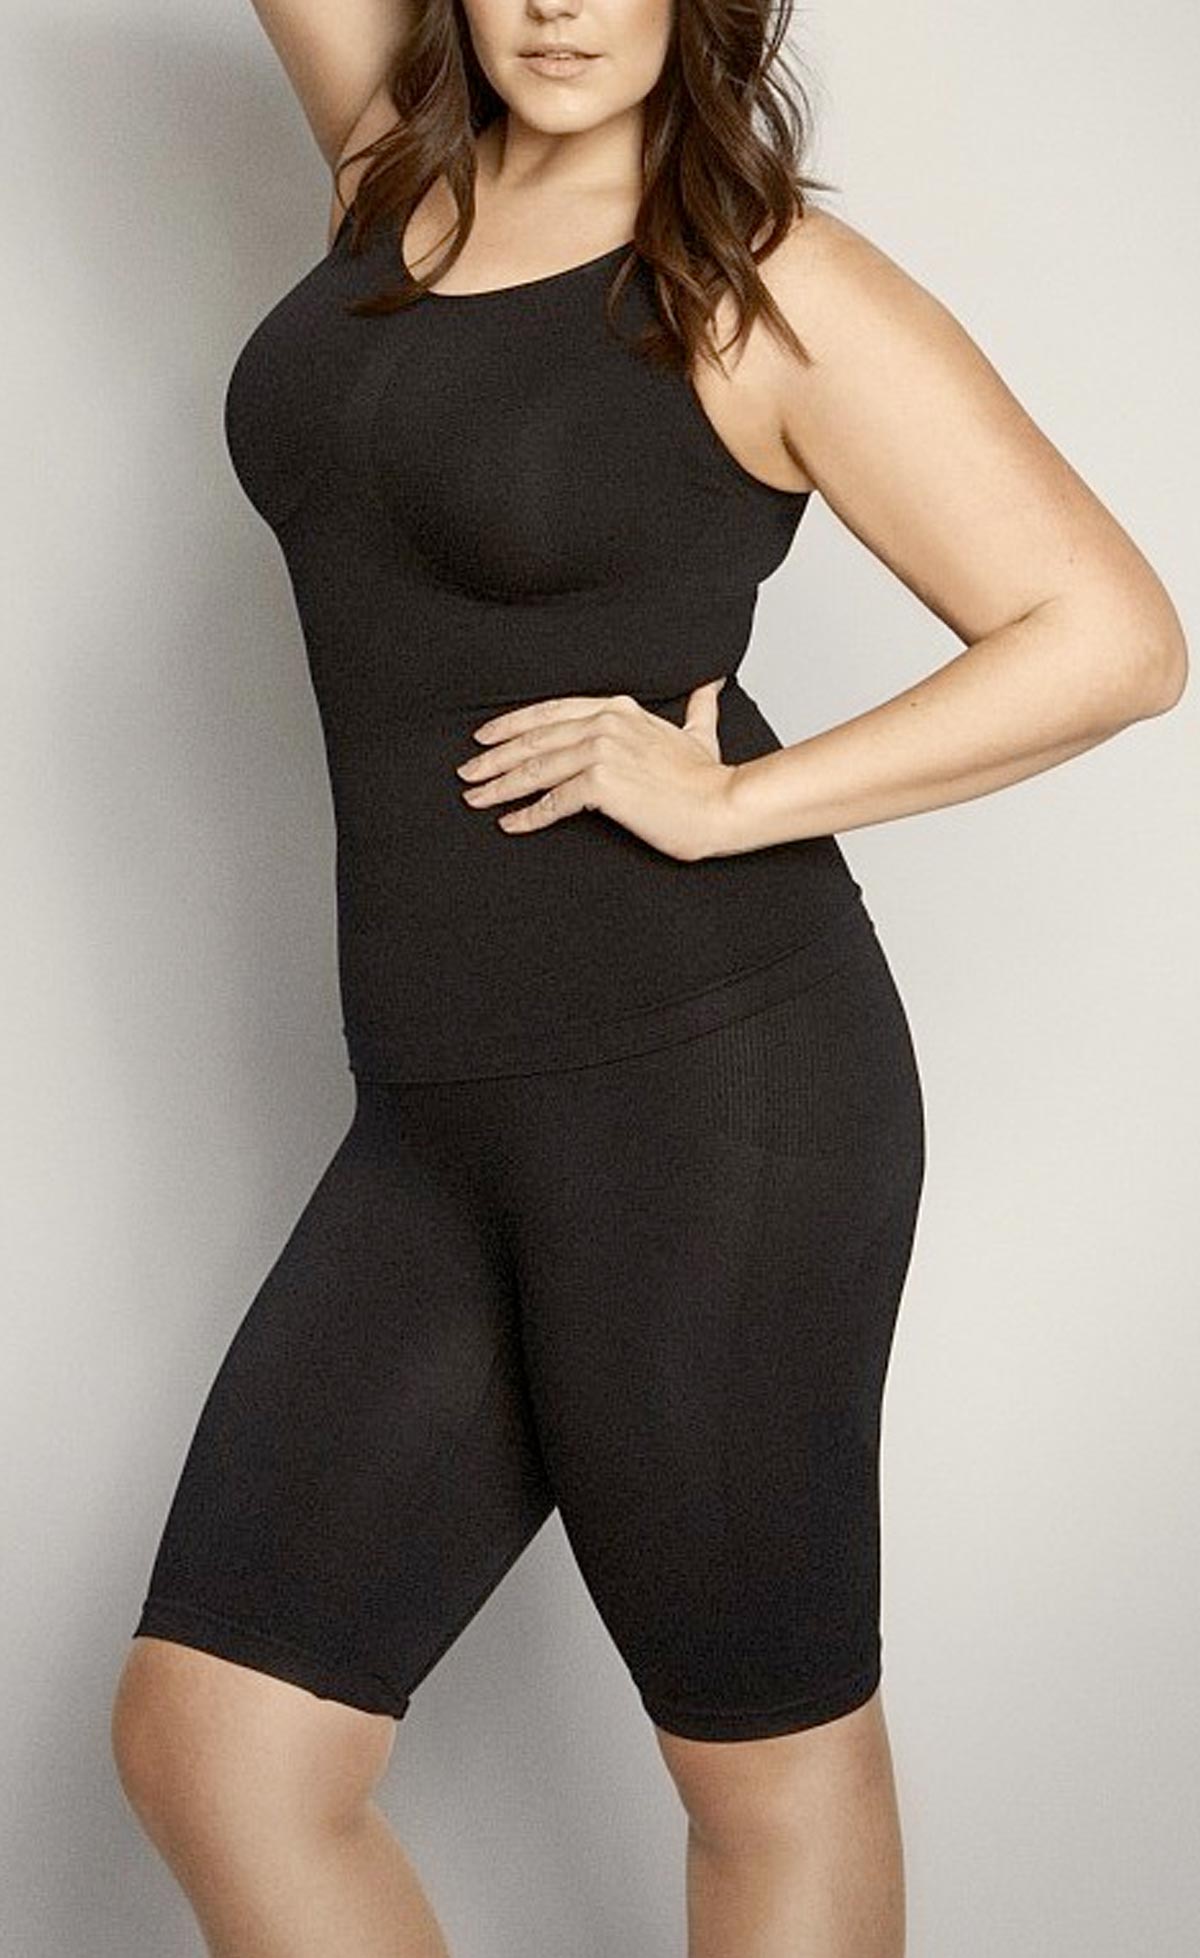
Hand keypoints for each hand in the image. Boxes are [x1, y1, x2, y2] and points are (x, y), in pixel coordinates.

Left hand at [455, 678, 735, 862]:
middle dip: (494, 757)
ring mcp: (601, 752)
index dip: (512, 725)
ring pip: (536, 769)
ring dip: (500, 785)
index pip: (550, 712)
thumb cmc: (707, 778)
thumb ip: (699, 708)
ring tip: (476, 798)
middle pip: (534, 740)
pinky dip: (528, 815)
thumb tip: (711, 684)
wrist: (723, 804)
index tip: (485, 737)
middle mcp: (605, 723)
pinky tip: (509, 823)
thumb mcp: (699, 733)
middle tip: (467, 772)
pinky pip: (552, 801)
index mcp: (617, 709)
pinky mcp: (601, 785)